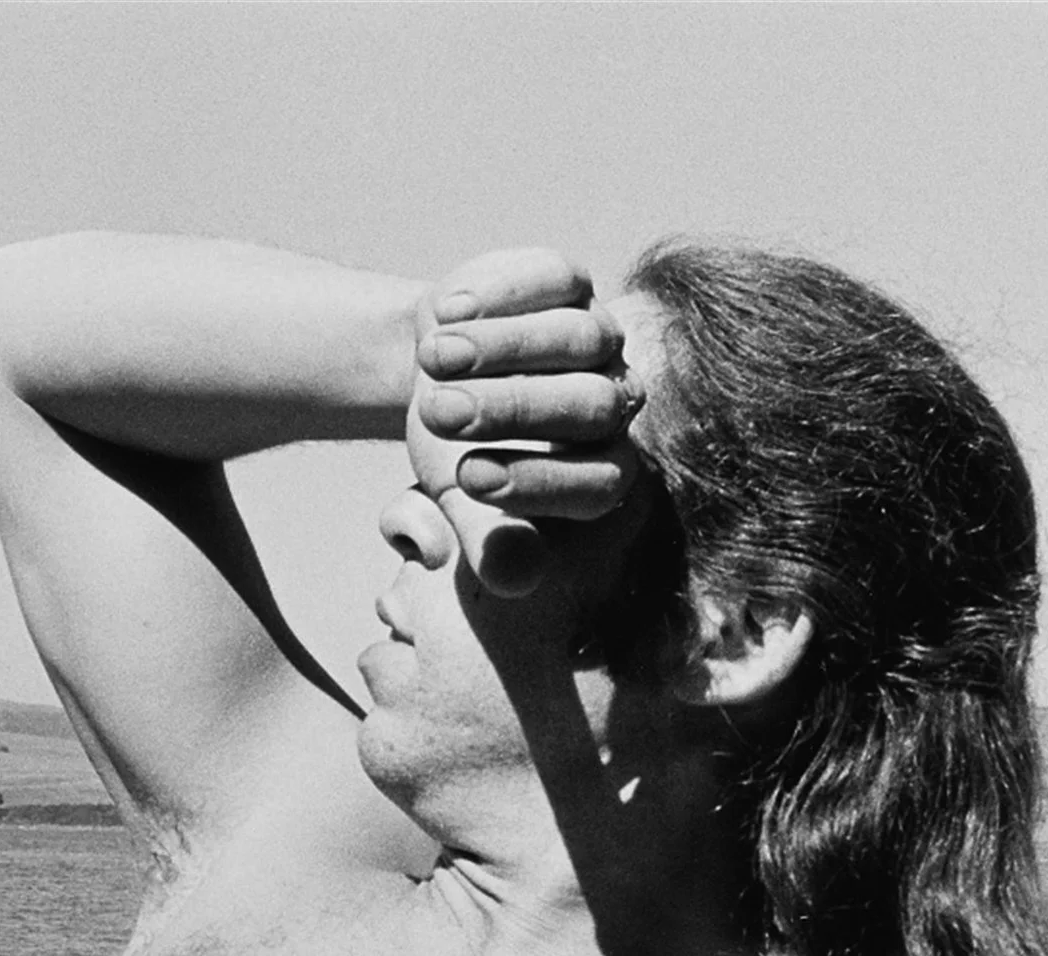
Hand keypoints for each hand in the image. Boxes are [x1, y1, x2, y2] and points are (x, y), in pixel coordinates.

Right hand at [408, 249, 647, 595]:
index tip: (467, 479)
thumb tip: (512, 583)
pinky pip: (558, 280)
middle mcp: (616, 404)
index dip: (538, 483)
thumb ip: (488, 544)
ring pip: (582, 339)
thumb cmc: (457, 446)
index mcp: (605, 470)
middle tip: (439, 414)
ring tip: (431, 359)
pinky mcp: (571, 284)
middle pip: (595, 407)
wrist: (434, 367)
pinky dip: (505, 292)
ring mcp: (600, 338)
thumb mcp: (462, 502)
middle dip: (514, 410)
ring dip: (505, 347)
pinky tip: (447, 310)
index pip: (599, 484)